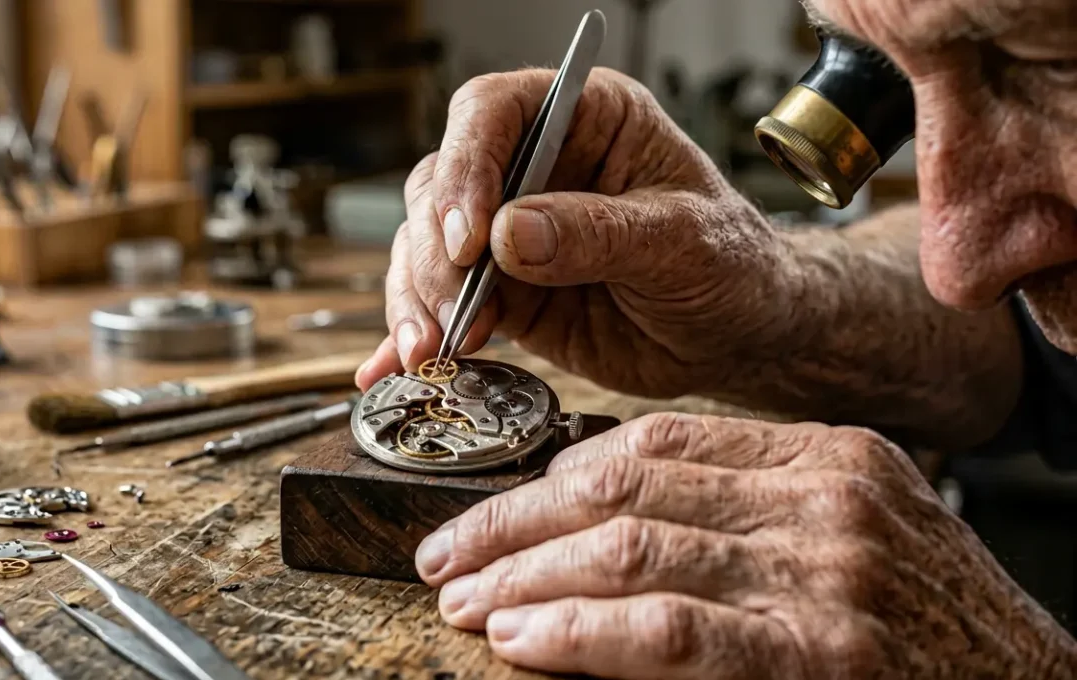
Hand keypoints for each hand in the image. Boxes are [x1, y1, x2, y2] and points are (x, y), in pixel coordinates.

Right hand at [357, 68, 789, 394]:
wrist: (738, 339)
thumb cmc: (730, 266)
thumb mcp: (681, 243)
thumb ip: (598, 234)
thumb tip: (509, 235)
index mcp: (584, 119)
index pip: (493, 113)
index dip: (467, 165)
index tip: (471, 234)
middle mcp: (533, 168)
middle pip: (441, 184)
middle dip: (435, 250)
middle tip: (456, 301)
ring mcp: (508, 234)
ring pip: (425, 246)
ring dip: (418, 297)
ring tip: (434, 348)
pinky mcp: (500, 293)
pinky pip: (440, 304)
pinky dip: (415, 334)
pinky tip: (395, 364)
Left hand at [415, 413, 1076, 677]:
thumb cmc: (928, 632)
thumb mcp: (849, 538)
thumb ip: (744, 512)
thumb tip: (601, 515)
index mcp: (826, 457)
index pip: (656, 441)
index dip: (554, 475)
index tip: (495, 508)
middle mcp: (825, 499)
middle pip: (625, 485)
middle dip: (517, 523)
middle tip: (449, 555)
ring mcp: (826, 575)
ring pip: (630, 549)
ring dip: (526, 578)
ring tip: (466, 603)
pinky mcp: (821, 655)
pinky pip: (668, 629)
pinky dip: (581, 633)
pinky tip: (523, 642)